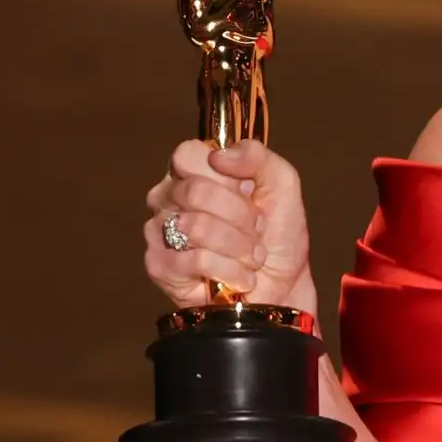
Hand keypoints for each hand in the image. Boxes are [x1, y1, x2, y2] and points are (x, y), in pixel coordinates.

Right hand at [143, 139, 316, 317]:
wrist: (283, 286)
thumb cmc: (278, 235)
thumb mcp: (282, 184)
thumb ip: (257, 156)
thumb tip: (219, 155)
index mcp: (194, 171)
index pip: (187, 155)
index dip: (225, 177)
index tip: (249, 192)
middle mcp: (169, 197)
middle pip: (195, 191)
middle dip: (240, 215)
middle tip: (256, 229)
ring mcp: (159, 231)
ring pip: (196, 226)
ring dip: (238, 245)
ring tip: (250, 255)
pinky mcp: (158, 265)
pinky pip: (195, 260)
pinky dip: (229, 270)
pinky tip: (239, 276)